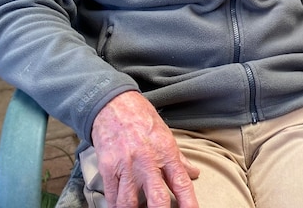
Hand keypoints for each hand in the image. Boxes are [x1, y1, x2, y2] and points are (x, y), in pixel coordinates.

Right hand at [91, 91, 200, 206]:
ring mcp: (126, 166)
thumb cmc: (141, 118)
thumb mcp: (166, 134)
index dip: (188, 203)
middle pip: (157, 199)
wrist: (113, 105)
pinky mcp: (107, 168)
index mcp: (166, 152)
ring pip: (130, 203)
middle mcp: (147, 161)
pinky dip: (116, 205)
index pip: (181, 183)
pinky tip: (121, 206)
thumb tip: (194, 173)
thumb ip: (179, 157)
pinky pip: (112, 196)